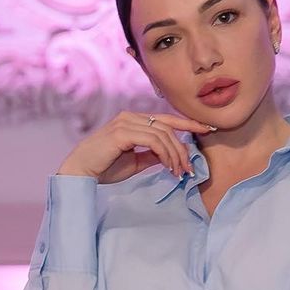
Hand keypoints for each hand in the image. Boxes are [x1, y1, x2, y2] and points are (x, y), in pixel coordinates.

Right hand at [57, 111, 216, 183]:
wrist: (81, 171)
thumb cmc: (105, 167)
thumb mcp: (135, 161)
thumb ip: (152, 155)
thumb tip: (171, 156)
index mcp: (134, 120)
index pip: (166, 119)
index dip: (189, 124)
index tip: (208, 130)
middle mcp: (131, 116)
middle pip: (168, 127)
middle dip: (183, 148)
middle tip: (189, 168)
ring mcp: (126, 122)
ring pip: (163, 134)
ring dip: (175, 155)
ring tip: (179, 172)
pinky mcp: (122, 132)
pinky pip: (153, 140)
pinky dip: (165, 154)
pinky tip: (168, 167)